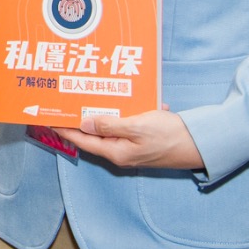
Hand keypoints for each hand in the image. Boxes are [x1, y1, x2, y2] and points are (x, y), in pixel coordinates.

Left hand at [50, 107, 204, 170]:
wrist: (200, 144)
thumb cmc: (170, 136)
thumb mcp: (138, 126)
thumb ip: (110, 124)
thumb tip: (84, 122)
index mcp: (116, 152)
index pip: (82, 140)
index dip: (63, 128)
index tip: (47, 118)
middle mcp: (121, 152)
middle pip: (93, 134)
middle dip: (79, 118)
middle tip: (64, 102)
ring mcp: (133, 148)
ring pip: (110, 128)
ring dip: (102, 113)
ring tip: (88, 95)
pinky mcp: (143, 140)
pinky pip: (127, 124)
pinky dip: (126, 112)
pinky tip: (129, 98)